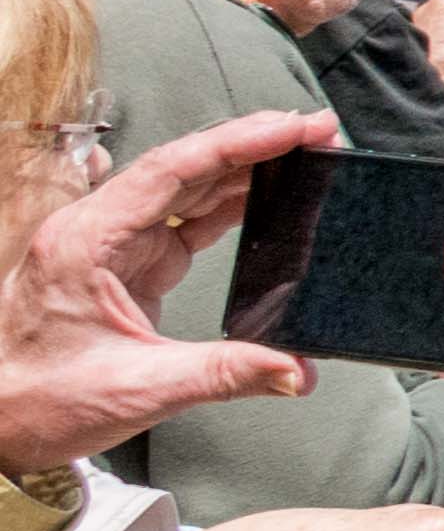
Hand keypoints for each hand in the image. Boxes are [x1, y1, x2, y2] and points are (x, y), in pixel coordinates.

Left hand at [0, 108, 333, 464]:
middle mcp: (96, 231)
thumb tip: (298, 371)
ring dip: (245, 171)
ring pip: (186, 188)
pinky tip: (267, 200)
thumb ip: (225, 374)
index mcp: (86, 242)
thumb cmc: (39, 402)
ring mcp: (111, 246)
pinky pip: (184, 220)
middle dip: (253, 146)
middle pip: (184, 167)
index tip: (294, 128)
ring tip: (305, 156)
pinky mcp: (127, 266)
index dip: (238, 143)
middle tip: (317, 132)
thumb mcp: (139, 390)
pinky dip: (229, 205)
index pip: (171, 170)